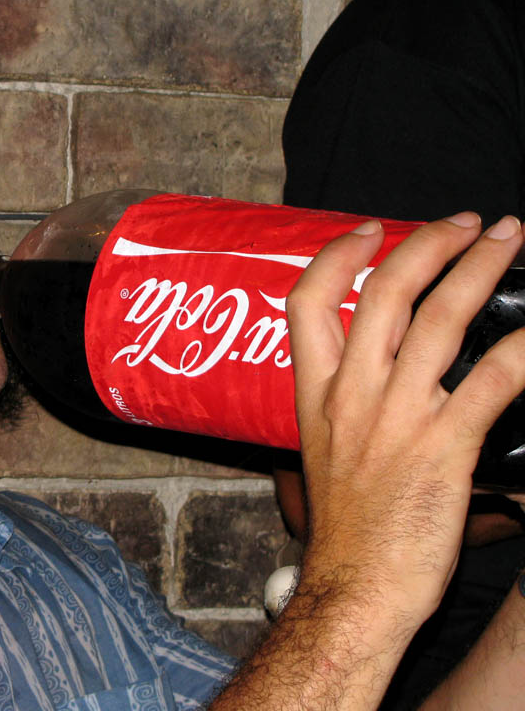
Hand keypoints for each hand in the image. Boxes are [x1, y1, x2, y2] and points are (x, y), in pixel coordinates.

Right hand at [287, 214, 524, 631]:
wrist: (356, 588)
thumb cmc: (347, 527)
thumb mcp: (326, 451)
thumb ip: (347, 404)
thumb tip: (382, 373)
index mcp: (317, 393)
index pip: (307, 303)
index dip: (337, 256)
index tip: (366, 231)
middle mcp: (353, 394)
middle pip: (386, 293)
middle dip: (430, 243)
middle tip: (469, 224)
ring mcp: (397, 417)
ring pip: (440, 319)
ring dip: (480, 269)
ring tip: (509, 240)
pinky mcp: (445, 447)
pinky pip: (492, 380)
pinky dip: (523, 348)